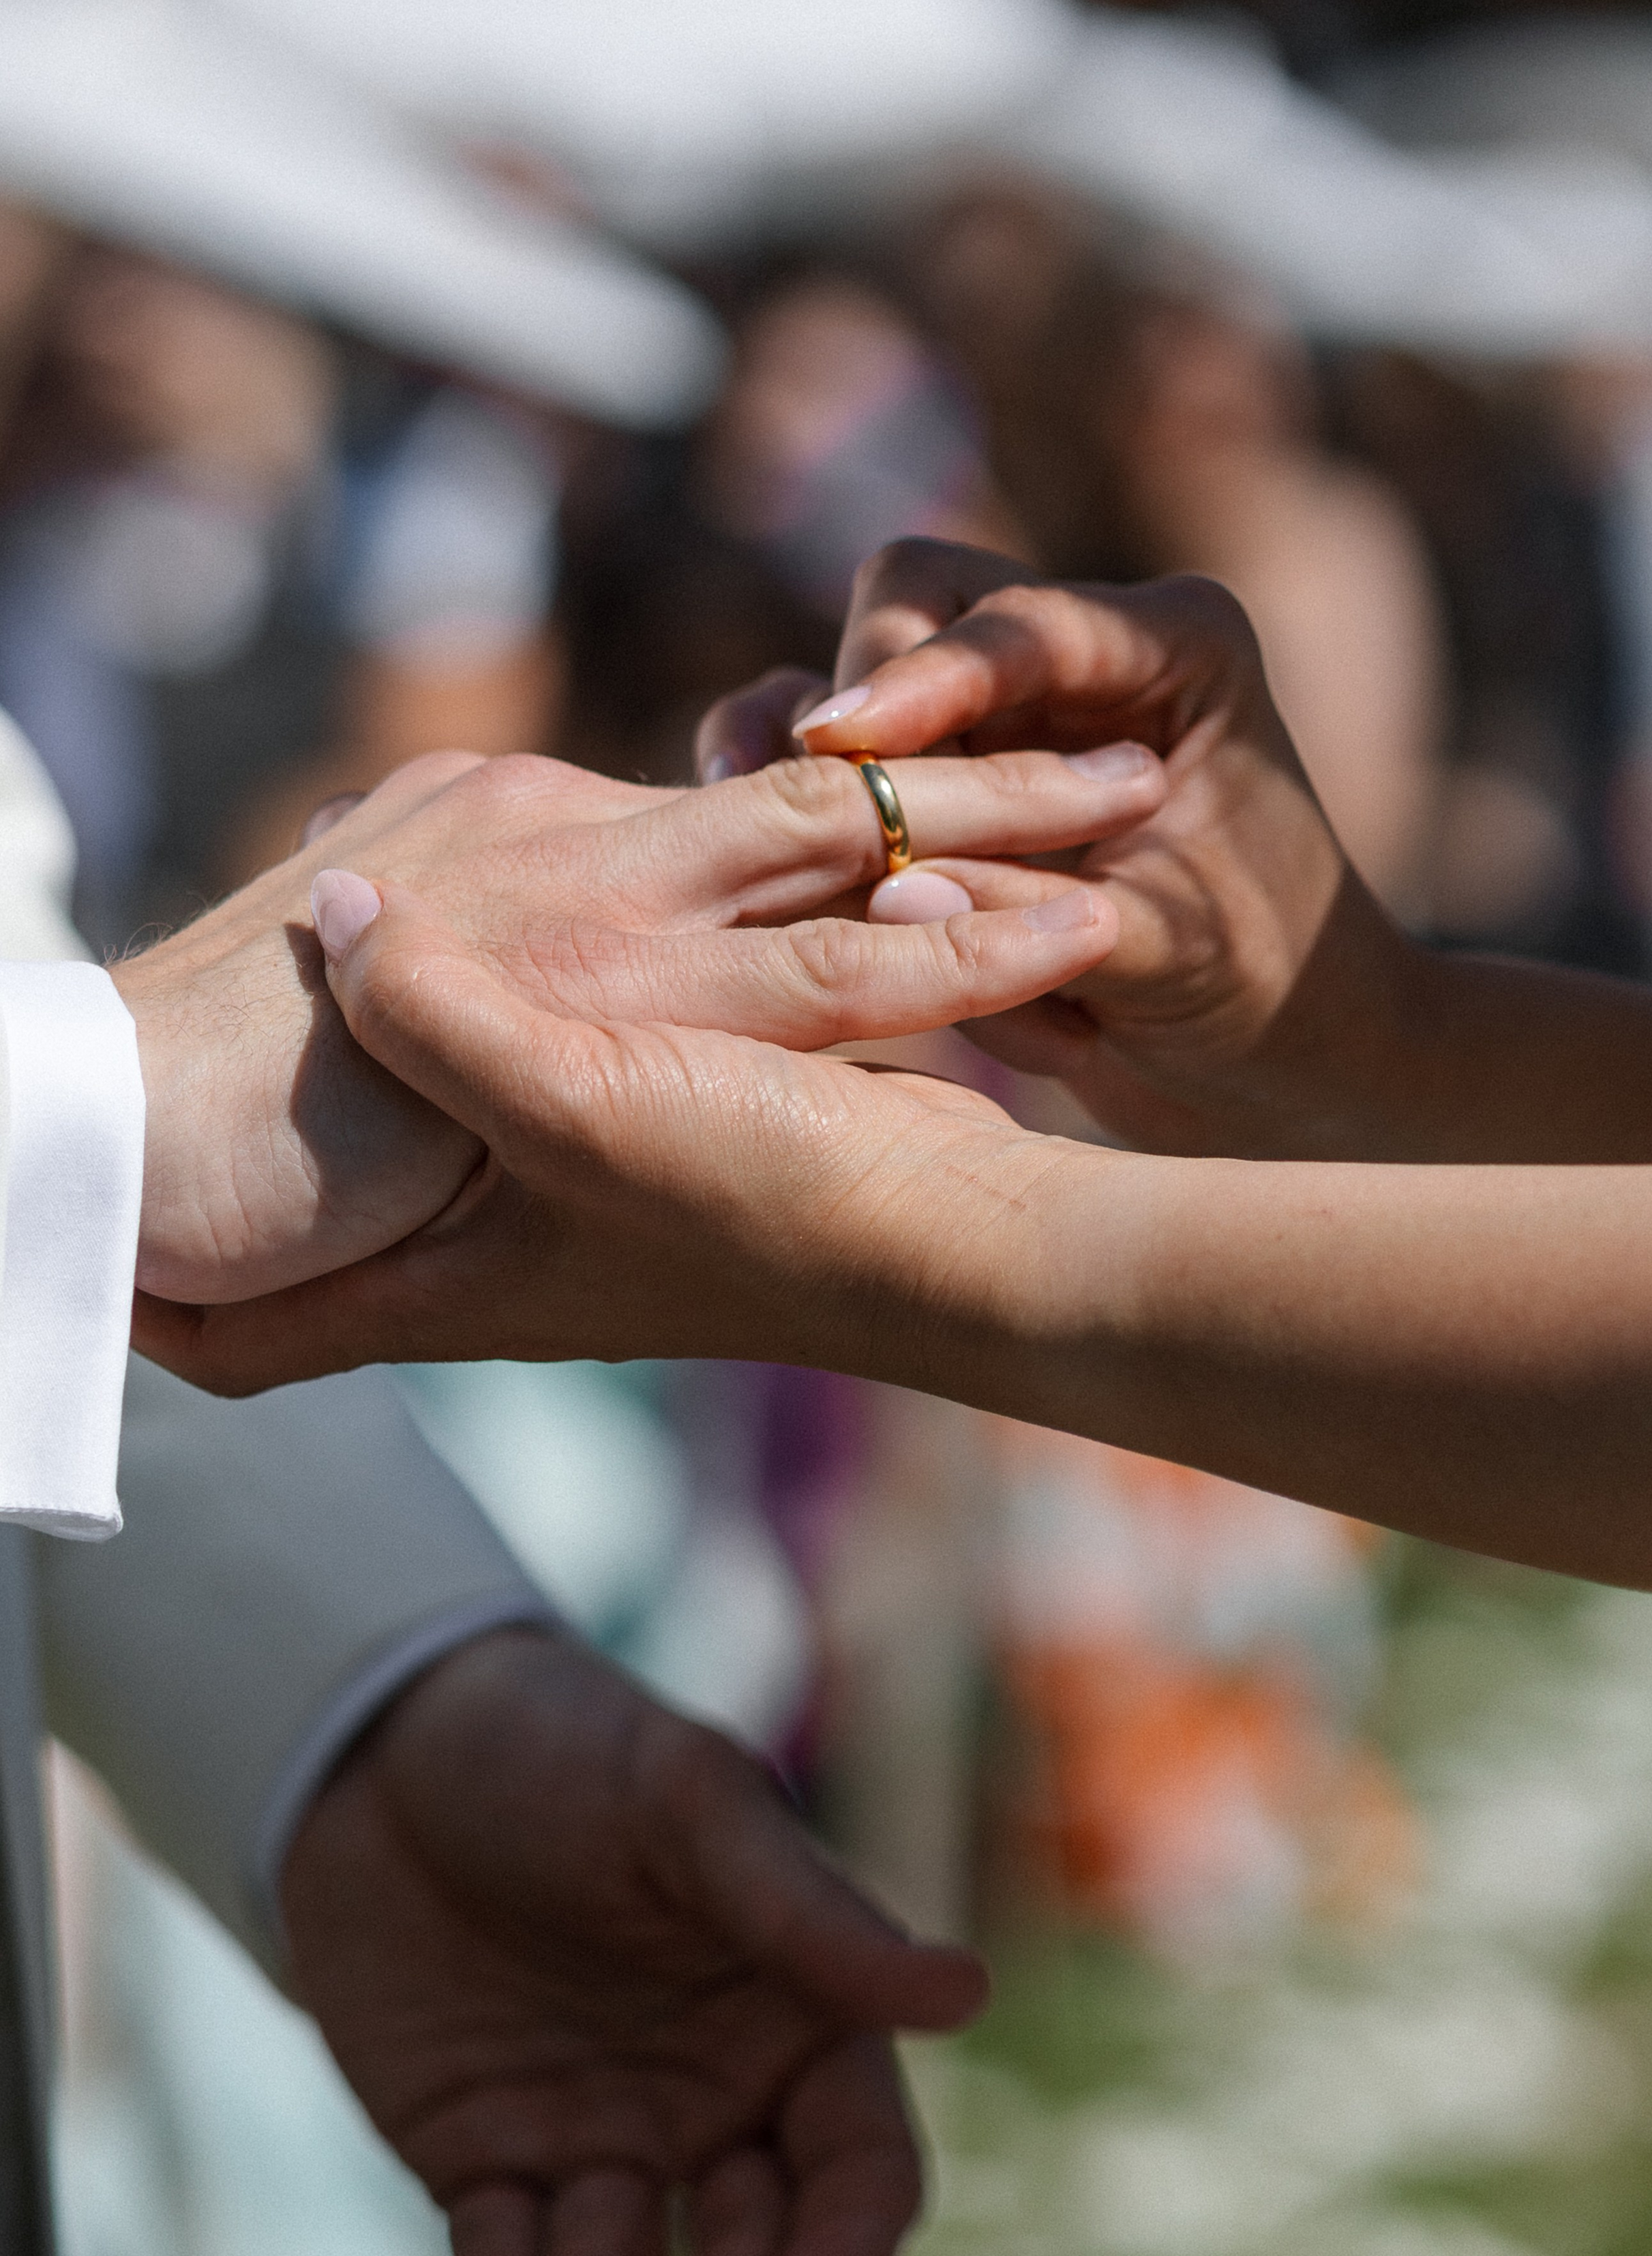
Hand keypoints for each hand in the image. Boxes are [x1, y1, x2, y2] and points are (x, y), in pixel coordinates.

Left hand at [114, 737, 1159, 1303]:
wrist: (958, 1236)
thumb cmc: (769, 1205)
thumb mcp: (572, 1104)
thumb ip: (433, 1014)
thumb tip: (336, 914)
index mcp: (442, 1274)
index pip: (241, 1341)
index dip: (146, 1311)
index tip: (84, 1249)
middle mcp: (491, 1238)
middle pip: (313, 1242)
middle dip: (231, 1180)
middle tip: (160, 1077)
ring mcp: (575, 1184)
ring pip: (426, 1132)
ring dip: (370, 1068)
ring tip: (302, 973)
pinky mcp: (657, 1118)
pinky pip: (545, 1061)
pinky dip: (515, 1009)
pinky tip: (512, 914)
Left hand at [282, 1627, 988, 2255]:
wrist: (380, 1743)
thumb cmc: (568, 1746)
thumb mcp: (690, 1804)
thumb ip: (807, 1912)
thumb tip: (963, 1995)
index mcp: (798, 2016)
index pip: (859, 2163)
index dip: (852, 2240)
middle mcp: (714, 2095)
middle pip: (758, 2241)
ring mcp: (599, 2134)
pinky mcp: (483, 2157)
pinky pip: (506, 2250)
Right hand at [700, 541, 1421, 1159]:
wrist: (1277, 1062)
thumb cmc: (1264, 990)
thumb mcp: (1165, 952)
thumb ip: (1035, 913)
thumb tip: (889, 889)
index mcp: (1172, 647)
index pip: (1018, 625)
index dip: (920, 680)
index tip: (837, 739)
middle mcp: (1078, 656)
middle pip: (912, 608)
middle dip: (867, 718)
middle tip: (829, 821)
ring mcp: (1002, 713)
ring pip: (856, 689)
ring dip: (839, 793)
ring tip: (814, 873)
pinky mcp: (945, 784)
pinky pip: (839, 775)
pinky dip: (808, 827)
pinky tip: (777, 886)